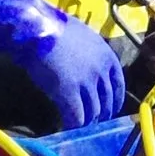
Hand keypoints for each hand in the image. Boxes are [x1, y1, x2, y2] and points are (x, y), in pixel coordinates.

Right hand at [0, 0, 126, 127]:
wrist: (35, 29)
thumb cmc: (53, 27)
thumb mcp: (82, 36)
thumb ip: (90, 53)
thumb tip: (87, 65)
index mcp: (106, 55)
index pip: (119, 84)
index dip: (115, 100)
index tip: (111, 108)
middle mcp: (100, 71)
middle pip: (106, 101)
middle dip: (101, 114)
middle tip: (93, 122)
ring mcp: (86, 83)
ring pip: (92, 112)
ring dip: (86, 122)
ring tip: (79, 127)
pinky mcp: (68, 94)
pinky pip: (76, 117)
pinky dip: (73, 125)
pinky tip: (67, 127)